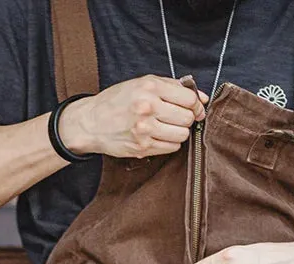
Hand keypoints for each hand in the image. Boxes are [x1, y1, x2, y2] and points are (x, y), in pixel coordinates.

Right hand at [58, 75, 206, 159]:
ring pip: (181, 135)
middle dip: (186, 119)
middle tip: (177, 118)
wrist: (92, 122)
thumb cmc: (118, 101)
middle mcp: (147, 107)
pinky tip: (158, 136)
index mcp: (150, 87)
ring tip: (166, 127)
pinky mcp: (143, 147)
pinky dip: (169, 143)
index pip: (188, 99)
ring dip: (178, 132)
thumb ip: (173, 87)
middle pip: (187, 118)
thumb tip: (201, 98)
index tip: (196, 109)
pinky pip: (171, 148)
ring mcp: (145, 129)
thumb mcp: (143, 84)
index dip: (197, 106)